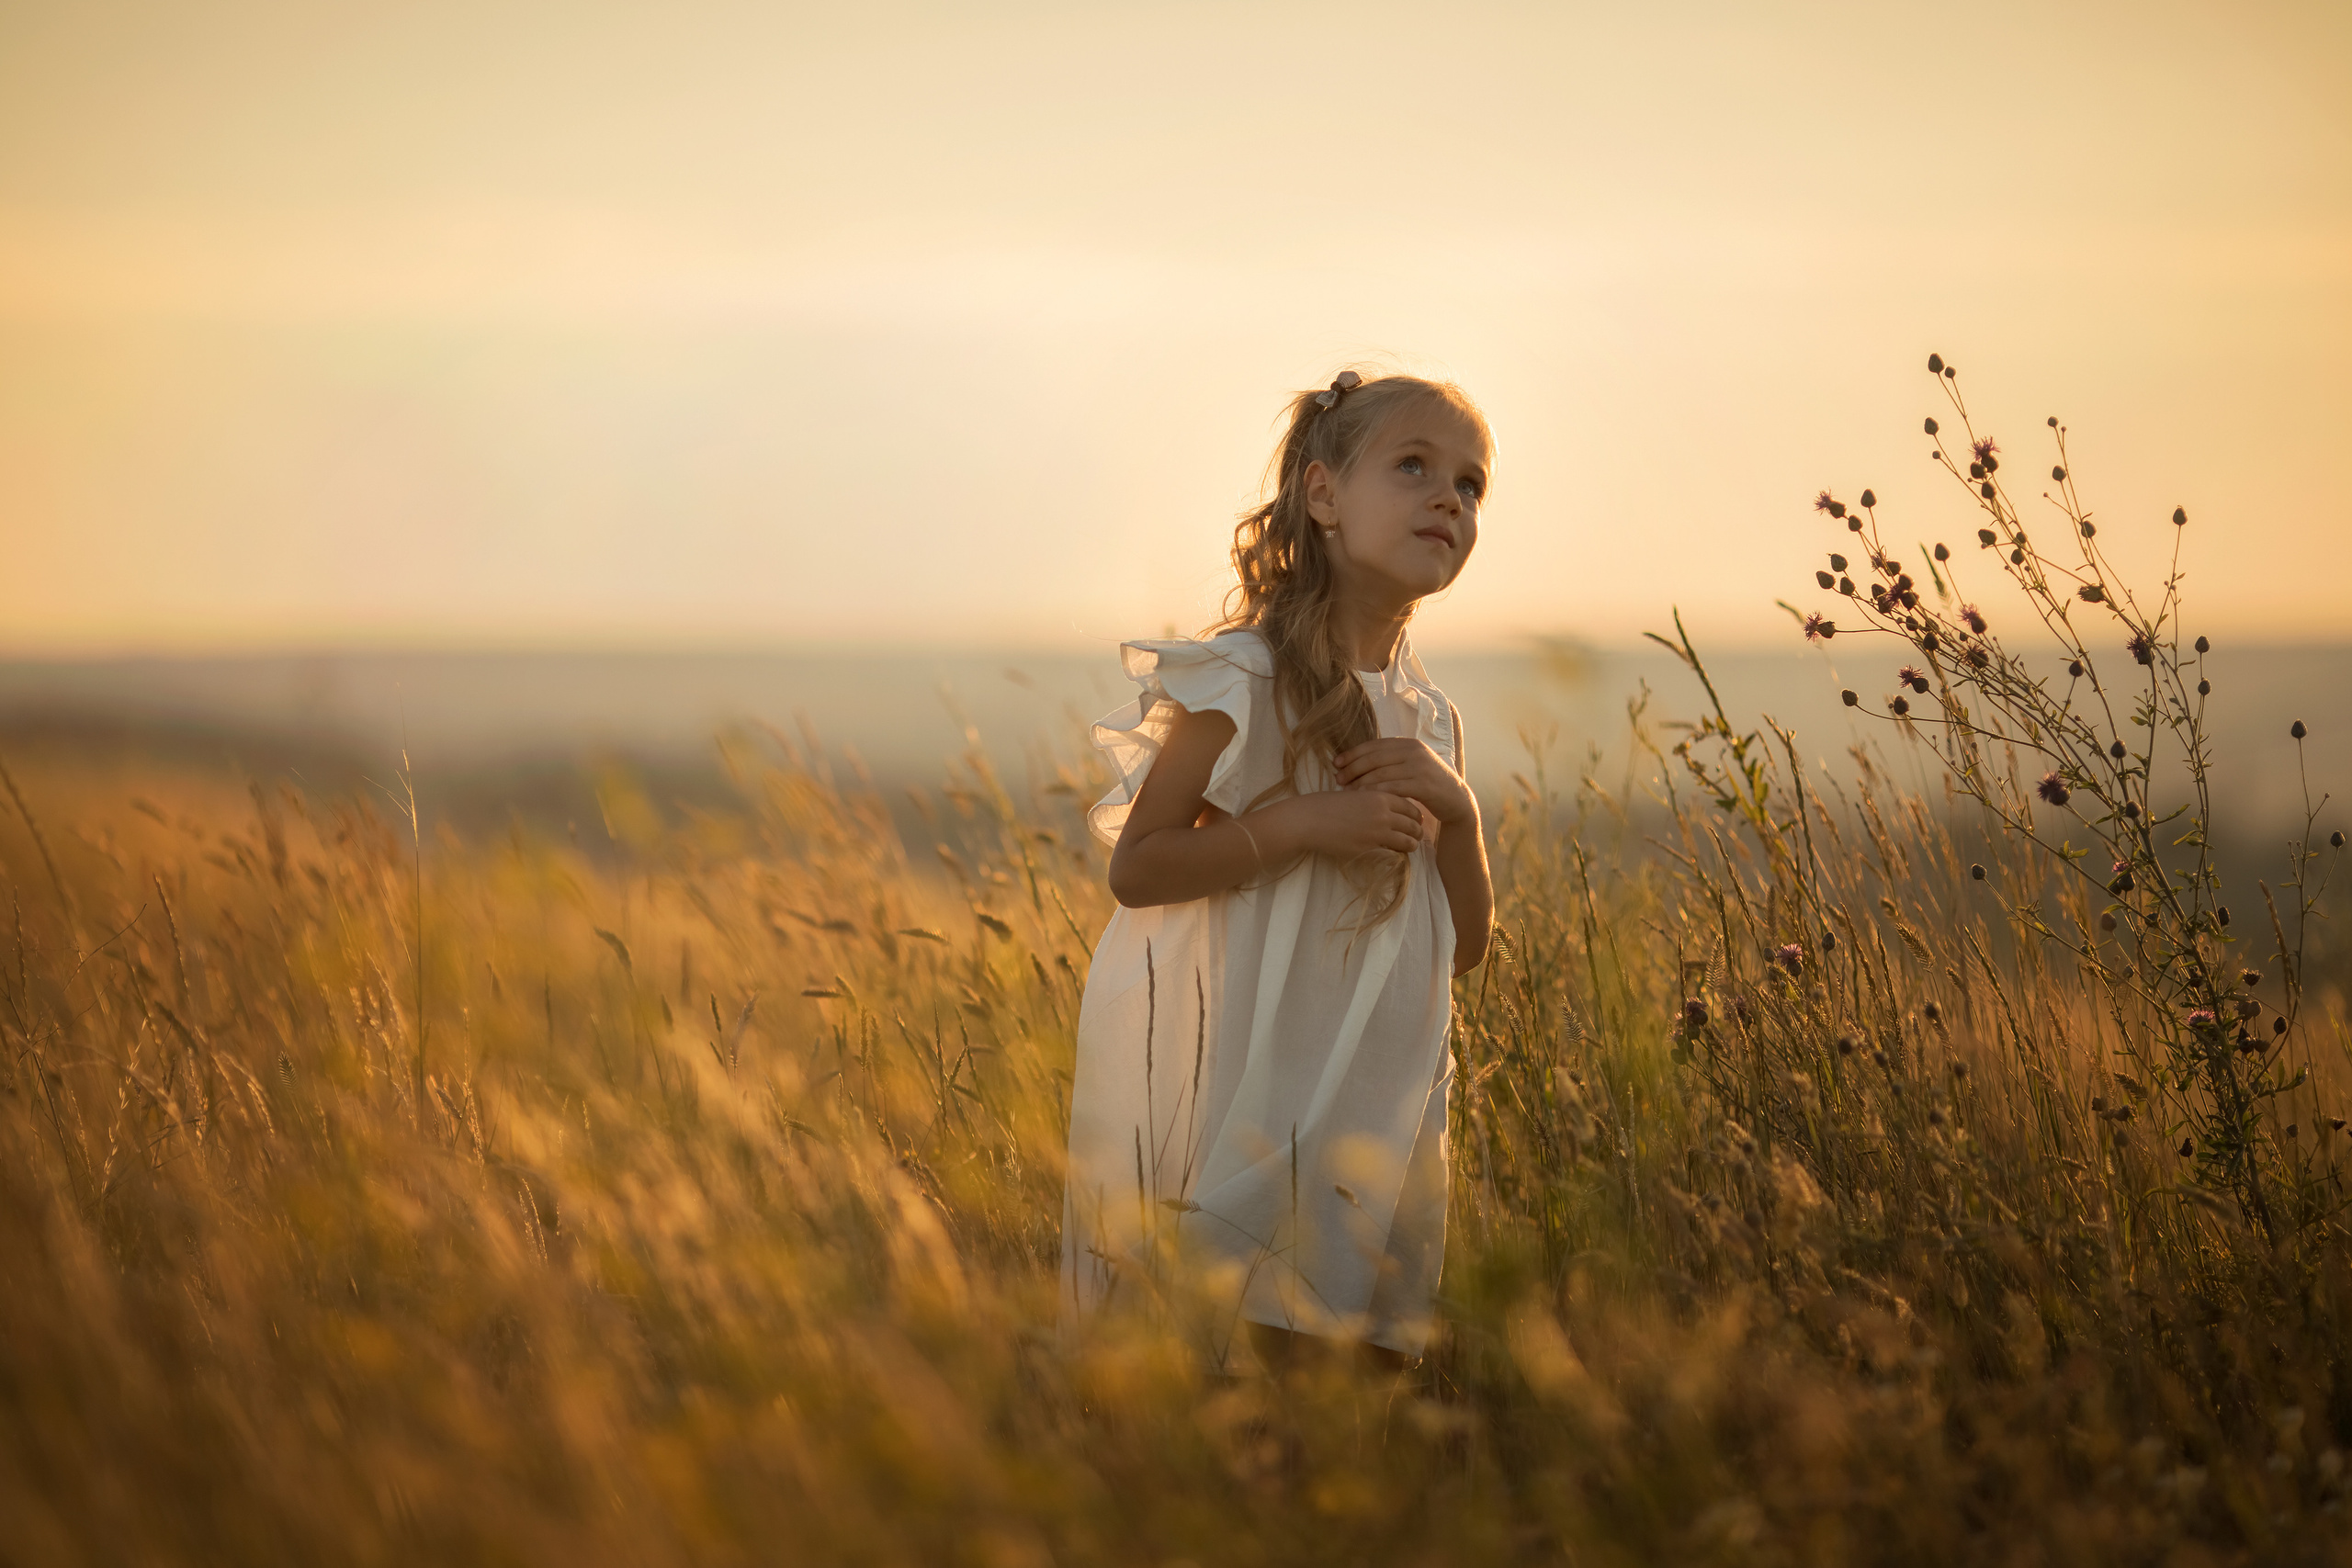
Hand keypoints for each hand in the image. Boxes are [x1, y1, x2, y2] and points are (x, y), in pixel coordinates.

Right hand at [1274, 788, 1426, 860]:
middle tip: (1416, 836)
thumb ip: (1374, 800)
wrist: (1309, 820)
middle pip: (1414, 824)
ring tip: (1408, 846)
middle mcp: (1383, 814)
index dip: (1416, 815)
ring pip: (1409, 841)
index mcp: (1380, 796)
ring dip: (1411, 844)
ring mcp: (1378, 833)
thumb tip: (1387, 808)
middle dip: (1417, 831)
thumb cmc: (1326, 804)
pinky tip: (1392, 854)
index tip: (1416, 820)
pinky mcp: (1369, 849)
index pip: (1411, 806)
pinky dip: (1396, 854)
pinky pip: (1393, 854)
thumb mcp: (1355, 794)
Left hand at [1334, 738, 1474, 825]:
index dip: (1353, 753)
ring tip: (1347, 791)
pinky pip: (1394, 788)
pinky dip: (1376, 793)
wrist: (1456, 800)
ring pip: (1382, 773)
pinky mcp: (1424, 784)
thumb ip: (1390, 761)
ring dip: (1361, 782)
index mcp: (1408, 743)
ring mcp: (1420, 767)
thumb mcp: (1409, 766)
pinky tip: (1365, 800)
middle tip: (1338, 779)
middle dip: (1353, 768)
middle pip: (1375, 758)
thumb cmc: (1426, 785)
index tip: (1336, 763)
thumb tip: (1357, 763)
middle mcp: (1414, 751)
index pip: (1374, 745)